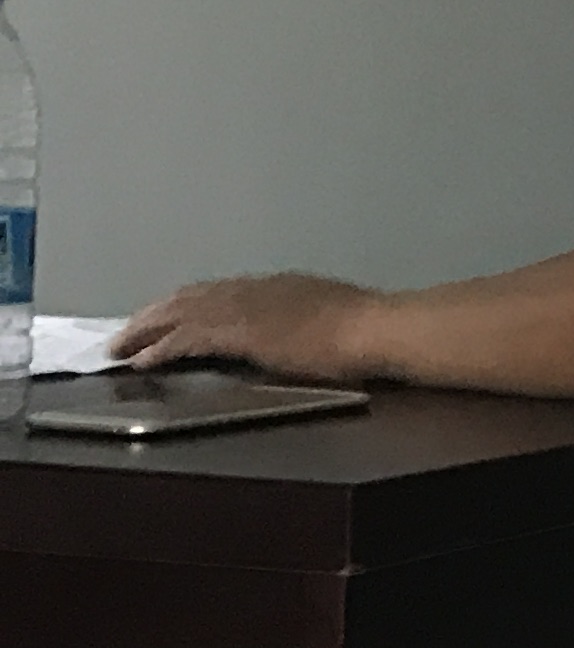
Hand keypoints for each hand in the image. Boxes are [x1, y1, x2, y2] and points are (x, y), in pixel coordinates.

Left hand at [114, 274, 379, 379]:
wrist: (379, 329)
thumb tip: (312, 333)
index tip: (169, 315)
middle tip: (127, 330)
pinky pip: (187, 338)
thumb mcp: (337, 320)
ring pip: (180, 312)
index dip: (190, 304)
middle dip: (156, 313)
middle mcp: (257, 290)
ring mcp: (247, 308)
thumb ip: (313, 324)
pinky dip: (160, 348)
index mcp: (282, 288)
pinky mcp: (240, 332)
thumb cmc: (373, 331)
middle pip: (192, 297)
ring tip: (120, 344)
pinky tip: (142, 360)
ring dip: (147, 329)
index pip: (222, 292)